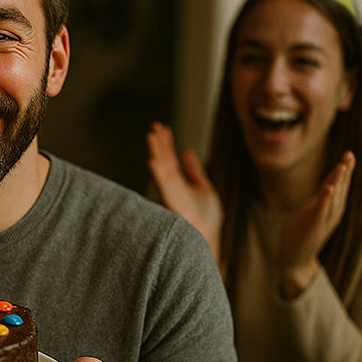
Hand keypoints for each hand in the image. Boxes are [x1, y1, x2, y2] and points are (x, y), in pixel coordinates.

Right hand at [146, 121, 223, 257]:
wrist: (209, 235)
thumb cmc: (207, 218)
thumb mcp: (203, 186)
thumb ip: (194, 170)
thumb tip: (187, 151)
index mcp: (178, 183)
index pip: (169, 159)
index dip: (166, 144)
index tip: (162, 128)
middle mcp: (172, 187)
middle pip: (164, 160)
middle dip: (159, 143)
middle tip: (155, 126)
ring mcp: (172, 194)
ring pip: (162, 168)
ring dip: (157, 152)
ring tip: (152, 135)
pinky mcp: (174, 201)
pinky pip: (164, 184)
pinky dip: (158, 172)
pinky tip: (154, 160)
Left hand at [278, 150, 355, 298]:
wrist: (294, 260)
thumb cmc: (300, 234)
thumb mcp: (310, 212)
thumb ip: (319, 199)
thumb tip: (328, 185)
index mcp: (328, 208)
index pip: (336, 185)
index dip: (342, 171)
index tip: (348, 154)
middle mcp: (330, 214)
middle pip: (339, 189)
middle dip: (344, 172)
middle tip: (349, 155)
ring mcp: (324, 221)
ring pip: (333, 198)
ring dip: (338, 182)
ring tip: (342, 166)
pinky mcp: (314, 229)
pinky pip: (321, 212)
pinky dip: (326, 200)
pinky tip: (329, 189)